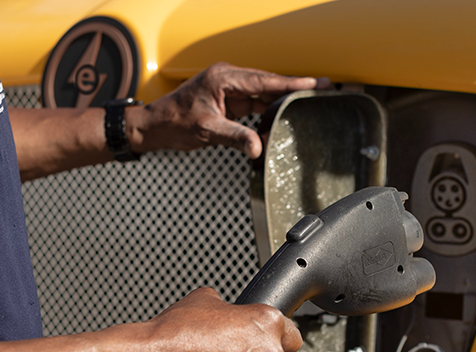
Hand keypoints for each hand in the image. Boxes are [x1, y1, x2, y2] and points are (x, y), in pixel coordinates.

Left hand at [127, 62, 329, 158]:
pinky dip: (268, 111)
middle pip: (268, 83)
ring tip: (308, 104)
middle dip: (294, 88)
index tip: (315, 83)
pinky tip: (282, 118)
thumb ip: (234, 137)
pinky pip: (254, 103)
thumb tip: (258, 148)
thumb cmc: (173, 123)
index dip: (291, 84)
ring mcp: (228, 89)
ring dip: (282, 101)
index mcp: (223, 78)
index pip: (264, 81)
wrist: (154, 125)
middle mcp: (227, 78)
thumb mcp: (206, 131)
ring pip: (262, 93)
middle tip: (322, 89)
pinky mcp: (227, 101)